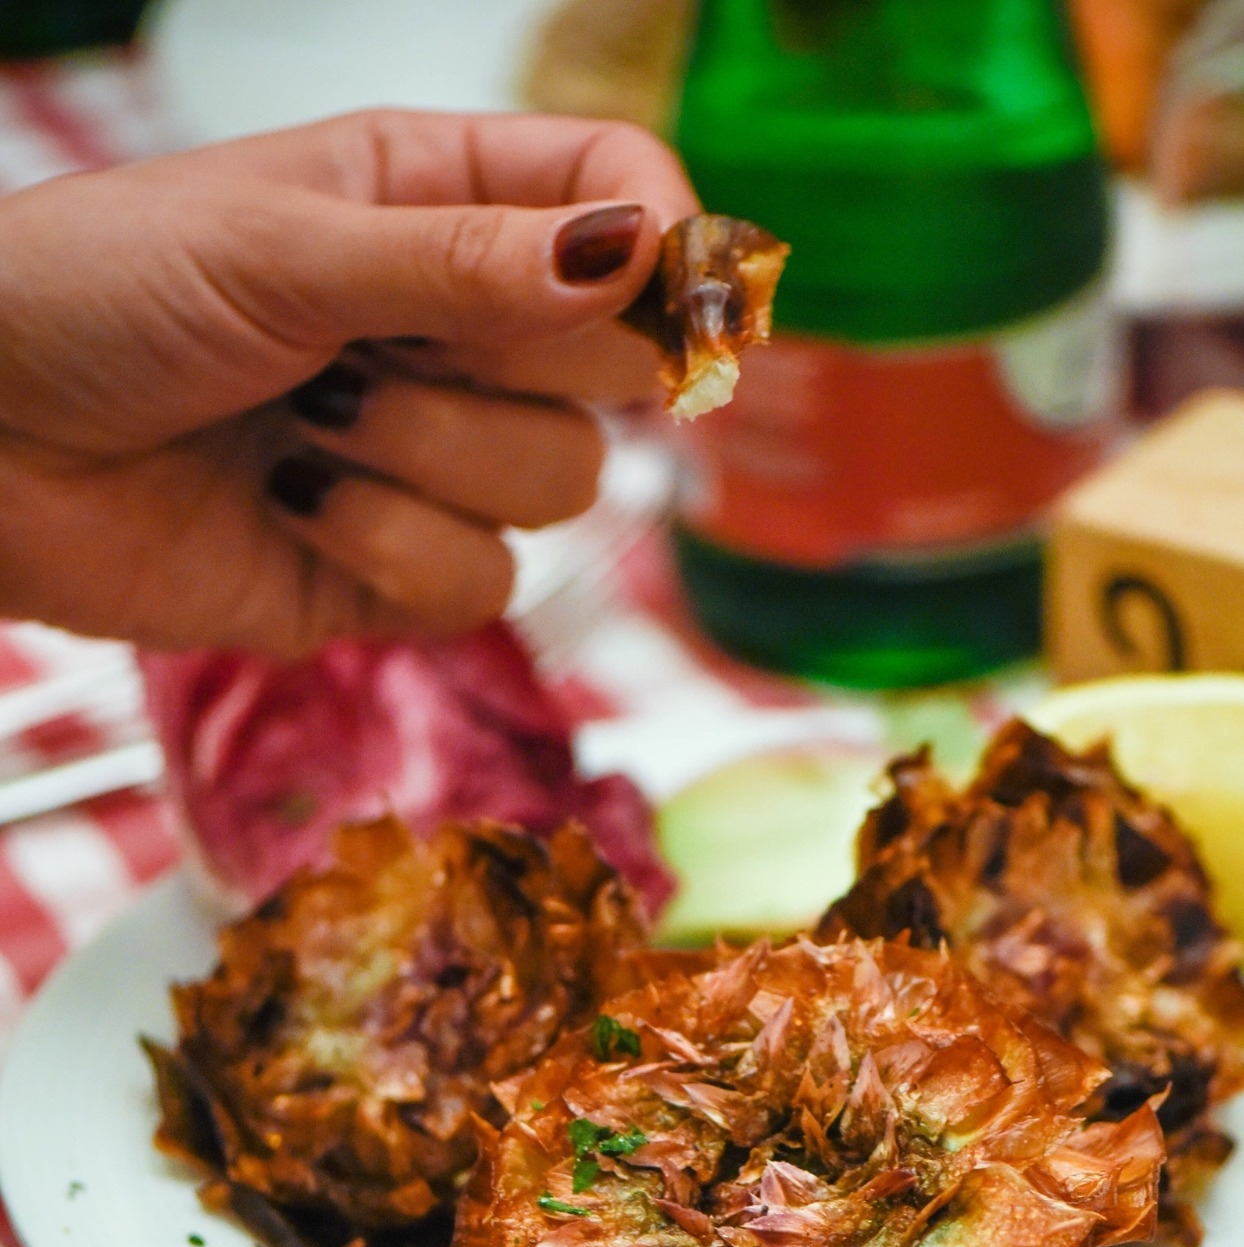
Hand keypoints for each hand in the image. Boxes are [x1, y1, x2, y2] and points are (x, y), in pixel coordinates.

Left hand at [0, 112, 696, 654]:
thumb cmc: (98, 295)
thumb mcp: (281, 244)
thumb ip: (467, 259)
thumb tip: (636, 252)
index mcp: (444, 205)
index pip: (625, 201)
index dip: (672, 248)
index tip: (678, 297)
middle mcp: (463, 330)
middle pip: (617, 365)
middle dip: (503, 361)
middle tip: (382, 338)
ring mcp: (439, 457)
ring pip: (561, 483)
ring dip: (427, 456)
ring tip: (307, 422)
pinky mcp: (402, 571)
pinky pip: (483, 582)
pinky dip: (388, 550)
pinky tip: (294, 505)